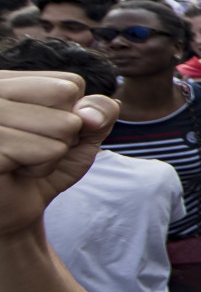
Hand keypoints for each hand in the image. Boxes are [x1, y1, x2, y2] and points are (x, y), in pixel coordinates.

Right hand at [0, 72, 117, 236]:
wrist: (14, 210)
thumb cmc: (41, 166)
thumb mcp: (80, 136)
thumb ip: (99, 112)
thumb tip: (92, 112)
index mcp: (10, 81)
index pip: (71, 83)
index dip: (72, 114)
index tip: (43, 131)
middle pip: (67, 98)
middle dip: (65, 132)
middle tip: (33, 148)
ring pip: (63, 125)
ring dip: (53, 153)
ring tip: (24, 160)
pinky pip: (48, 150)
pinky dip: (42, 167)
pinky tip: (17, 171)